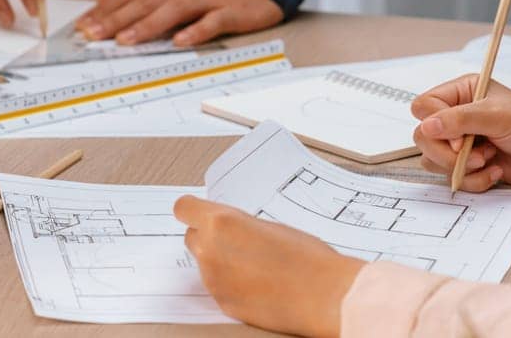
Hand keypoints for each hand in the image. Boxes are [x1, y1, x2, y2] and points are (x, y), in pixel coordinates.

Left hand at [77, 0, 282, 45]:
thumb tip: (108, 12)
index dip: (104, 8)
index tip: (81, 26)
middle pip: (145, 1)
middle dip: (115, 19)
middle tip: (92, 35)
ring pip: (174, 9)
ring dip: (147, 26)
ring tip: (124, 41)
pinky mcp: (234, 9)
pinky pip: (214, 21)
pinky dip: (197, 31)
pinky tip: (180, 42)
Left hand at [174, 196, 364, 336]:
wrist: (327, 297)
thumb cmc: (308, 258)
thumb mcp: (269, 225)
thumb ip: (237, 224)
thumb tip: (225, 226)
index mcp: (222, 223)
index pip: (183, 208)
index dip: (192, 210)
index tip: (198, 213)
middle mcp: (210, 250)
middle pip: (191, 236)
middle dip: (208, 237)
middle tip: (236, 242)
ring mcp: (214, 279)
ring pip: (204, 263)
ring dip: (220, 262)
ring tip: (256, 266)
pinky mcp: (222, 303)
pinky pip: (218, 287)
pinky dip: (230, 284)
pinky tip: (258, 285)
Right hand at [411, 74, 510, 190]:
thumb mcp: (498, 117)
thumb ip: (460, 119)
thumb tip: (426, 127)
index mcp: (462, 93)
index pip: (424, 107)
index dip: (436, 125)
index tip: (461, 139)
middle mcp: (457, 116)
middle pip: (423, 136)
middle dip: (447, 153)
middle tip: (474, 157)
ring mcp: (461, 142)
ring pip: (432, 159)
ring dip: (461, 167)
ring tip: (489, 160)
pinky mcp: (468, 164)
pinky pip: (451, 176)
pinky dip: (473, 179)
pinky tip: (495, 171)